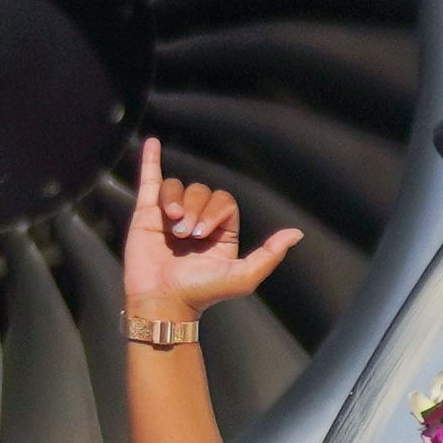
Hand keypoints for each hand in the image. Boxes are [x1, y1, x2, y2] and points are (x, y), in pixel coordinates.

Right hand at [125, 137, 298, 323]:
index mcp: (222, 233)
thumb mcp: (244, 276)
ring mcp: (171, 216)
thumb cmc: (202, 292)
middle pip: (201, 192)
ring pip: (178, 188)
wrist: (163, 299)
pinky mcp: (146, 214)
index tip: (202, 235)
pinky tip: (152, 143)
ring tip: (171, 225)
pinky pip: (151, 181)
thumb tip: (296, 234)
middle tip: (185, 236)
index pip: (224, 202)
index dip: (215, 211)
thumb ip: (270, 254)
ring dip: (175, 201)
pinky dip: (151, 161)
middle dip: (195, 210)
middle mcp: (197, 221)